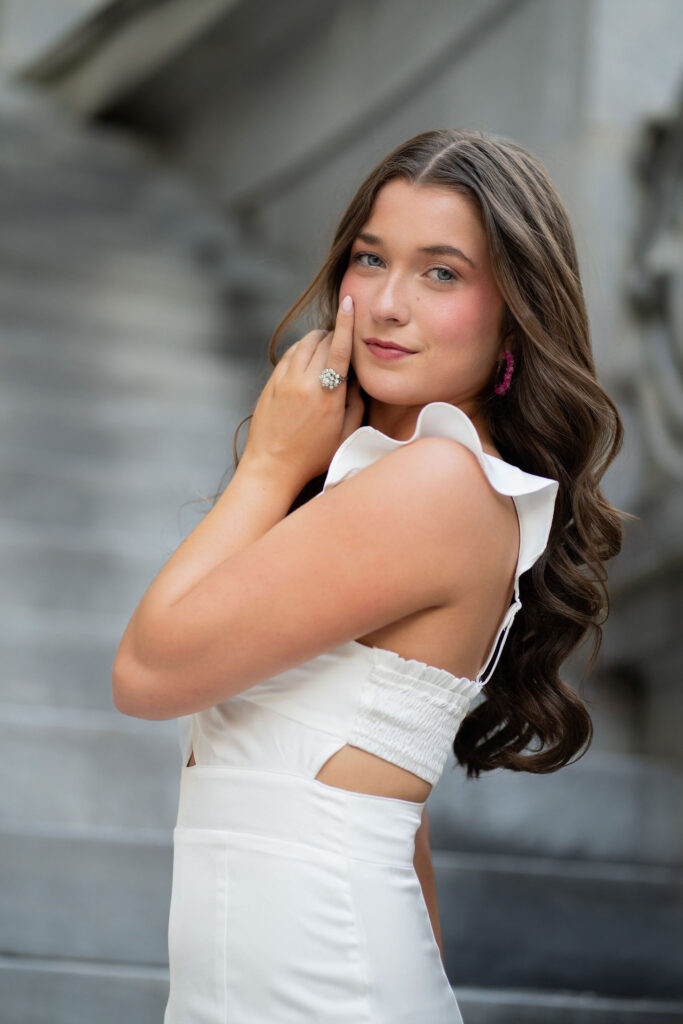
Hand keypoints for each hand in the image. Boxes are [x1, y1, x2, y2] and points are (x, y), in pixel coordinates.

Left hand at [240, 295, 364, 490]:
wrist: (273, 467)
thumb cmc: (314, 456)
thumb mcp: (346, 435)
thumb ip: (356, 404)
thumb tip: (357, 379)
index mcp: (328, 395)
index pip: (340, 348)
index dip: (346, 323)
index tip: (349, 302)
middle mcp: (305, 382)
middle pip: (323, 341)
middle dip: (335, 334)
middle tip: (343, 340)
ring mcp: (285, 381)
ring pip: (304, 343)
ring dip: (318, 338)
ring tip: (326, 344)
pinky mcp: (272, 384)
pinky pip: (289, 355)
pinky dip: (301, 349)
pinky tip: (307, 357)